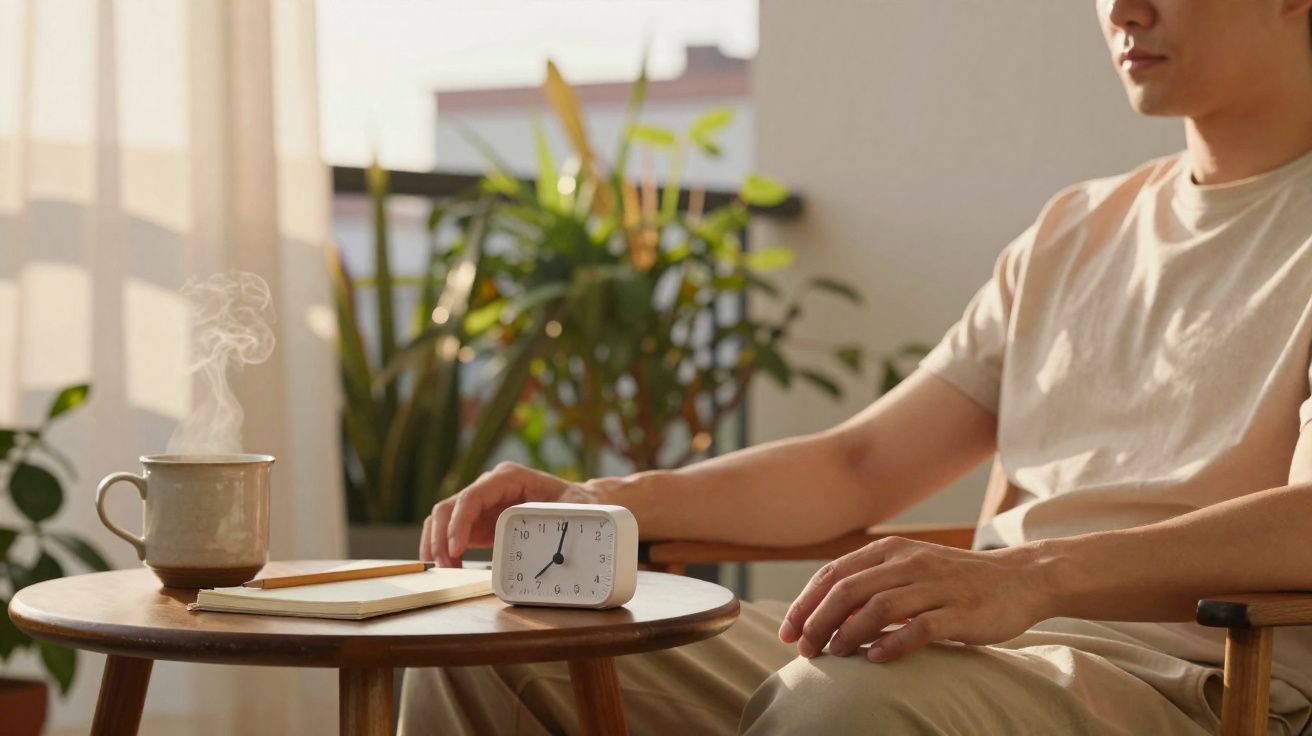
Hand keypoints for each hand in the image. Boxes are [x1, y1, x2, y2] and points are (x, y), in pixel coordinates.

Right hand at [419, 462, 597, 566]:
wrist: (579, 501)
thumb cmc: (575, 501)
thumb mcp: (572, 508)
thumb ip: (560, 519)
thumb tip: (550, 541)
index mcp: (508, 477)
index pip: (472, 496)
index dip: (459, 522)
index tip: (456, 548)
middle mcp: (488, 486)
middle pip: (449, 507)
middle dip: (441, 537)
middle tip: (446, 565)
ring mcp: (480, 502)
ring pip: (443, 518)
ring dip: (437, 543)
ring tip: (446, 568)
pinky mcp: (478, 519)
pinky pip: (450, 530)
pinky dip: (444, 548)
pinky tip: (450, 565)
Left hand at [778, 537, 1051, 662]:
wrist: (1020, 578)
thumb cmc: (956, 581)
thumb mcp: (910, 570)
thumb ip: (872, 584)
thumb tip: (827, 617)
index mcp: (891, 550)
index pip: (834, 574)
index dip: (805, 603)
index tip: (788, 632)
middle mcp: (910, 562)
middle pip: (848, 590)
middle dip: (817, 621)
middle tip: (804, 650)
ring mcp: (936, 585)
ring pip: (878, 607)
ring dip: (847, 634)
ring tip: (832, 656)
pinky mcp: (961, 610)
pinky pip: (920, 627)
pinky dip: (893, 644)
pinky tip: (875, 659)